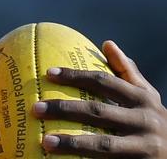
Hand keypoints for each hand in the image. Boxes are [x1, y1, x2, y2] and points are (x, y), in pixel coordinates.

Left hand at [32, 40, 166, 157]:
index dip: (75, 76)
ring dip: (72, 143)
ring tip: (45, 142)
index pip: (103, 81)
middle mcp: (145, 121)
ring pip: (103, 144)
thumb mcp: (148, 97)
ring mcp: (145, 147)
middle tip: (36, 108)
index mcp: (142, 98)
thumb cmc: (156, 122)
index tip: (48, 73)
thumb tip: (107, 43)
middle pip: (97, 111)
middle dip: (65, 109)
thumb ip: (128, 73)